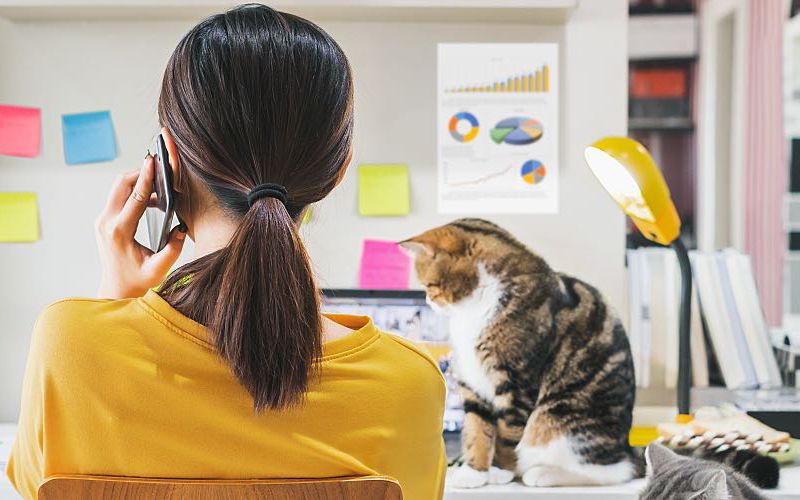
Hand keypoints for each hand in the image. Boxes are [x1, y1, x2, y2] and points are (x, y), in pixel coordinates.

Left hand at [95, 155, 186, 298]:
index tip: (153, 161)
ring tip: (160, 186)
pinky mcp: (105, 220)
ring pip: (119, 188)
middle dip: (140, 172)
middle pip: (121, 184)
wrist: (116, 289)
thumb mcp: (159, 269)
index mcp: (119, 231)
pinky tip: (152, 200)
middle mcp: (107, 222)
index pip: (135, 197)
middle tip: (159, 168)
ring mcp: (103, 220)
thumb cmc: (137, 280)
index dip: (146, 178)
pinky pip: (119, 197)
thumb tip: (182, 229)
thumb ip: (173, 249)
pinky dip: (134, 192)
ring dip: (137, 181)